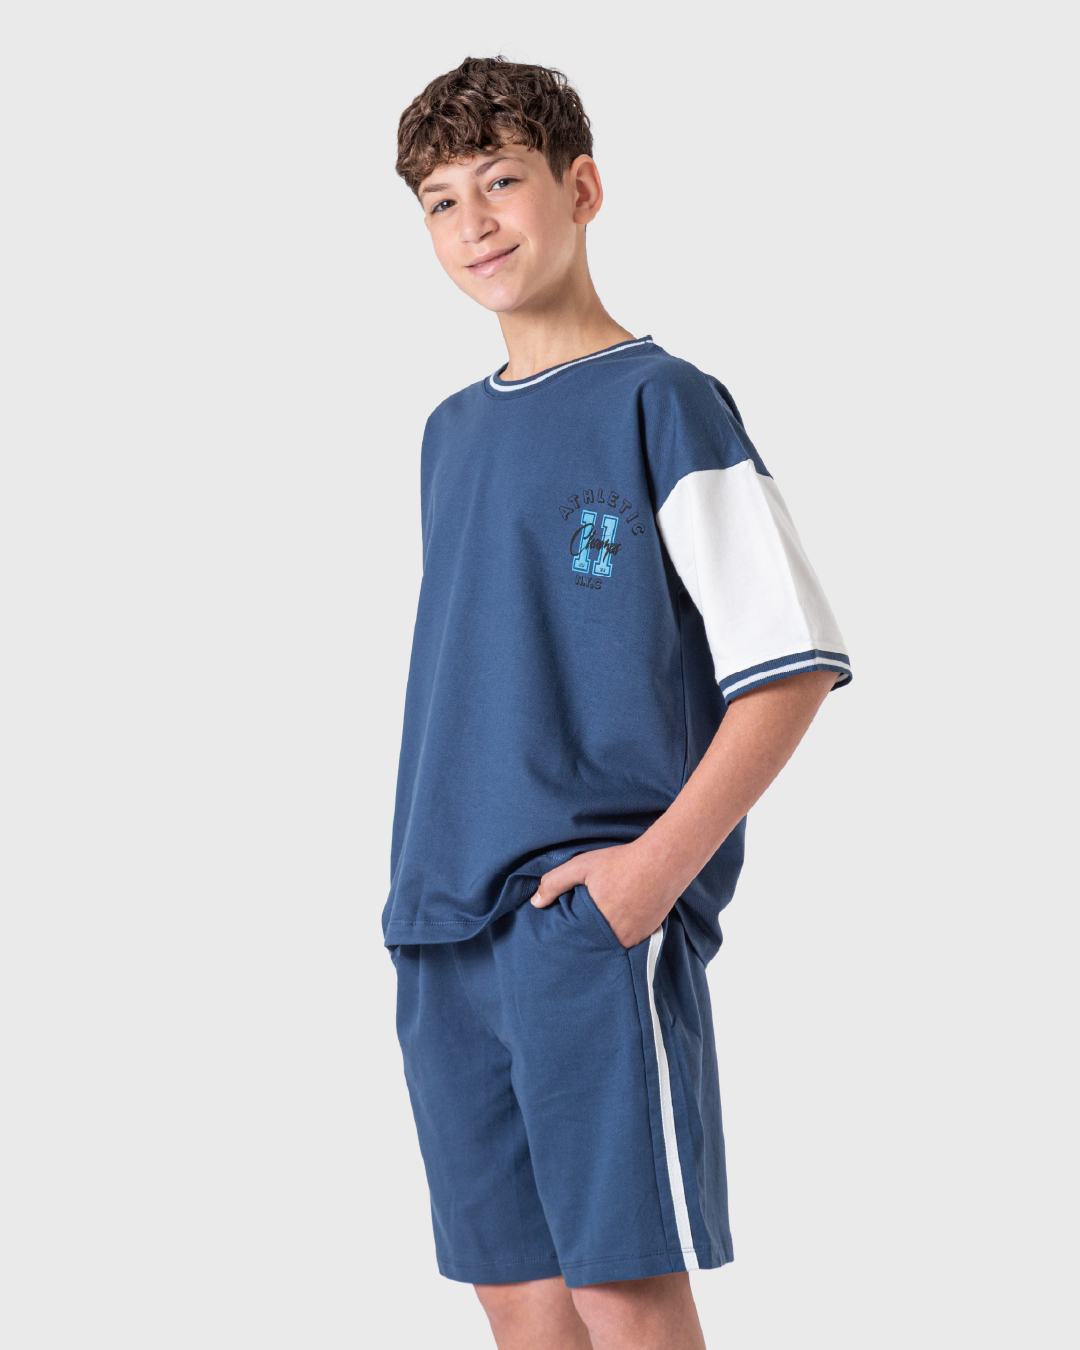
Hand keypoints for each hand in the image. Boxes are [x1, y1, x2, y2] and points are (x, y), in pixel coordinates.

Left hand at [531, 842, 679, 948]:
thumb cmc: (621, 863)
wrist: (663, 862)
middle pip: (594, 948)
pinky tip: (618, 925)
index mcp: (597, 924)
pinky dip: (621, 938)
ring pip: (612, 948)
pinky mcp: (649, 935)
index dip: (568, 941)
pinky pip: (629, 944)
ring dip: (604, 942)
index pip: (576, 943)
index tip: (560, 942)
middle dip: (585, 944)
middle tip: (577, 938)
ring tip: (596, 932)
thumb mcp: (582, 866)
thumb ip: (555, 882)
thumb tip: (535, 903)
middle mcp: (618, 938)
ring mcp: (636, 939)